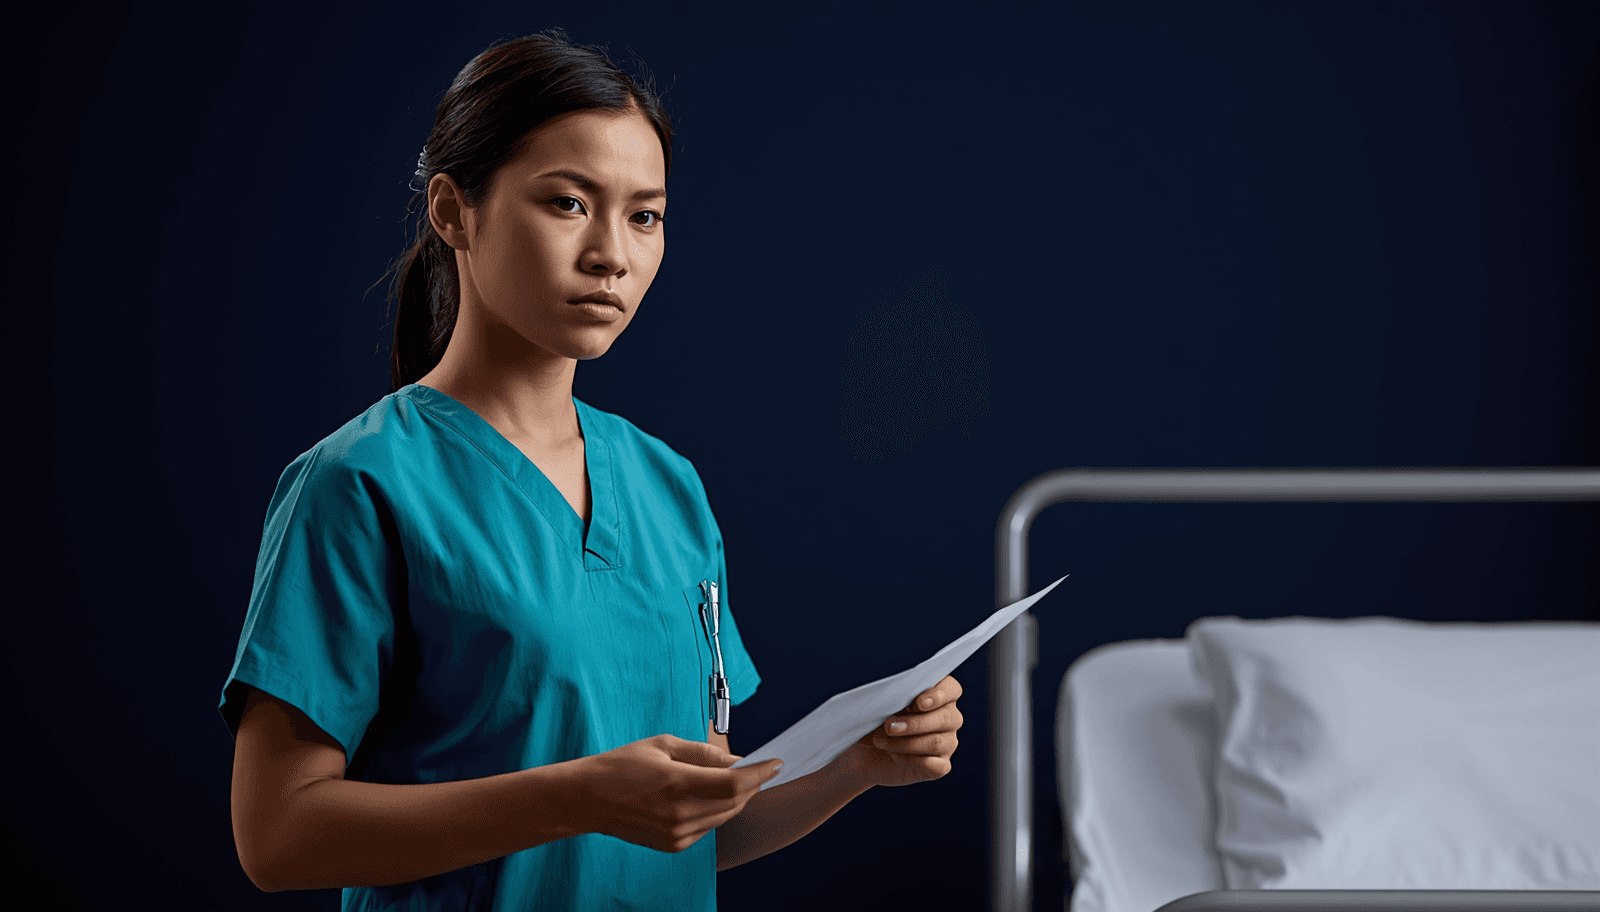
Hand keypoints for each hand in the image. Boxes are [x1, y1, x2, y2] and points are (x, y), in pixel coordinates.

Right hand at [573, 734, 783, 852]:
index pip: (733, 784)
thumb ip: (703, 753)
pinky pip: (707, 828)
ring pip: (724, 817)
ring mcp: (675, 833)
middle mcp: (678, 813)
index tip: (775, 763)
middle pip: (734, 802)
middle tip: (761, 769)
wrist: (587, 799)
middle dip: (752, 785)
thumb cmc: (621, 765)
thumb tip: (736, 760)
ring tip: (740, 781)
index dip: (759, 774)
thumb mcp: (663, 744)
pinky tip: (712, 797)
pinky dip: (717, 812)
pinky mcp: (672, 845)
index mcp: (675, 782)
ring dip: (737, 799)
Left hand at [839, 675, 962, 788]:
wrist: (869, 751)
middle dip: (914, 723)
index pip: (952, 689)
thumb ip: (892, 699)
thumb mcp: (882, 705)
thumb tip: (889, 700)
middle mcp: (950, 717)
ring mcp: (949, 742)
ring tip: (881, 741)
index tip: (918, 703)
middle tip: (889, 726)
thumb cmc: (879, 720)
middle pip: (946, 718)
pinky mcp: (942, 765)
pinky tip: (894, 755)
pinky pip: (934, 765)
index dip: (938, 695)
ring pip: (937, 742)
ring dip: (905, 743)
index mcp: (941, 694)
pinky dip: (910, 760)